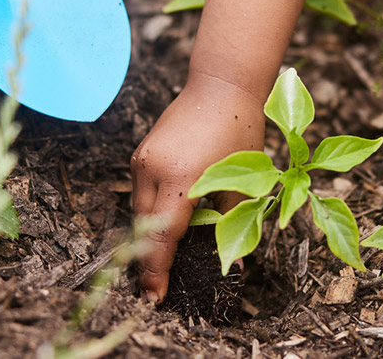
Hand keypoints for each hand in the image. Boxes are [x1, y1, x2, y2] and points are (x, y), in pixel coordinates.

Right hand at [130, 74, 265, 303]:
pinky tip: (170, 218)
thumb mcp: (243, 180)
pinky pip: (141, 193)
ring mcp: (143, 160)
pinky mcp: (141, 154)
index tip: (154, 298)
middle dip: (151, 257)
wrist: (221, 85)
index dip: (156, 272)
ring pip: (139, 211)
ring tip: (166, 255)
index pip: (162, 237)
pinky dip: (153, 210)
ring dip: (151, 233)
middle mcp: (153, 170)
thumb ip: (235, 222)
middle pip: (145, 228)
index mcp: (181, 179)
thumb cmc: (240, 130)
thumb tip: (234, 263)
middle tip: (161, 285)